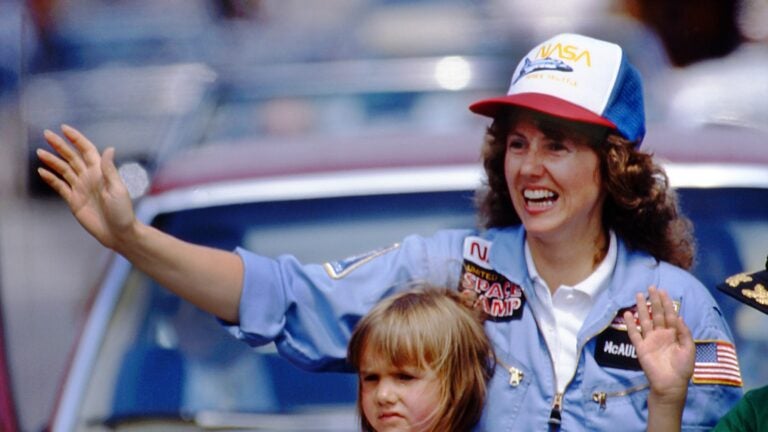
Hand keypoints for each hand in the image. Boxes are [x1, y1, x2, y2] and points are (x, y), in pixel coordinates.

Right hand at [37, 125, 135, 250]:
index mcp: (101, 172)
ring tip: (40, 152)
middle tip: (46, 134)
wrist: (119, 233)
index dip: (76, 139)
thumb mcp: (117, 189)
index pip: (86, 150)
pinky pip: (60, 187)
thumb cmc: (122, 212)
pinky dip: (51, 179)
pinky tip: (42, 172)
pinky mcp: (74, 201)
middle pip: (72, 157)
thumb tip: (109, 148)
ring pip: (64, 170)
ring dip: (52, 161)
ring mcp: (81, 188)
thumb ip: (109, 169)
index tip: (64, 128)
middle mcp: (90, 177)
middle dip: (60, 145)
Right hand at [624, 286, 693, 403]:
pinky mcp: (641, 347)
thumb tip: (678, 316)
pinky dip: (631, 324)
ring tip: (638, 295)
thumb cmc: (683, 368)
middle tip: (651, 287)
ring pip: (645, 320)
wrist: (671, 384)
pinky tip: (628, 314)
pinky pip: (634, 334)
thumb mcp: (689, 348)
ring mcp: (650, 340)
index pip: (669, 315)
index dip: (667, 303)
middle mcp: (661, 334)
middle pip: (657, 314)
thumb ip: (684, 332)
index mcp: (673, 334)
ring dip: (642, 308)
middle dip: (654, 301)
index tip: (663, 291)